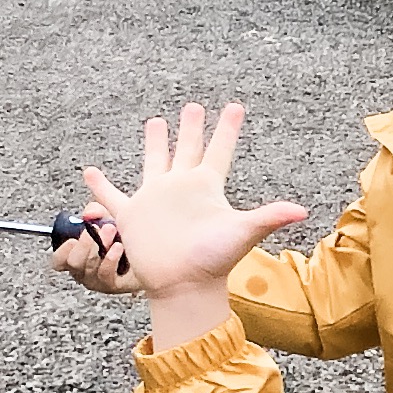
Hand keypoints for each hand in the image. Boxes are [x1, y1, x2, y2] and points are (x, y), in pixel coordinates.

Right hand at [49, 214, 134, 294]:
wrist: (153, 253)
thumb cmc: (125, 236)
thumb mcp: (109, 218)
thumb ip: (97, 211)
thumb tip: (90, 213)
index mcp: (77, 257)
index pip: (59, 260)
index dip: (62, 251)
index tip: (73, 238)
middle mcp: (84, 271)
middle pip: (73, 263)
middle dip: (85, 243)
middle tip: (98, 228)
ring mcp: (98, 281)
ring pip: (89, 268)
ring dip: (100, 245)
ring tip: (112, 230)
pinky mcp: (114, 285)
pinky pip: (106, 275)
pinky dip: (110, 259)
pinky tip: (119, 247)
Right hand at [83, 105, 304, 352]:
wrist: (183, 287)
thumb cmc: (213, 261)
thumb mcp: (242, 233)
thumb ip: (269, 217)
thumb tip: (303, 211)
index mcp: (206, 187)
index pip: (219, 149)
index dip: (227, 128)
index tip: (235, 106)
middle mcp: (181, 188)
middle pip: (187, 148)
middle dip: (191, 126)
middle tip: (194, 105)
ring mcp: (155, 200)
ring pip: (153, 162)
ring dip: (154, 142)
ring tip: (154, 121)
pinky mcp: (131, 216)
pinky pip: (111, 197)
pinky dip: (99, 187)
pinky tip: (89, 172)